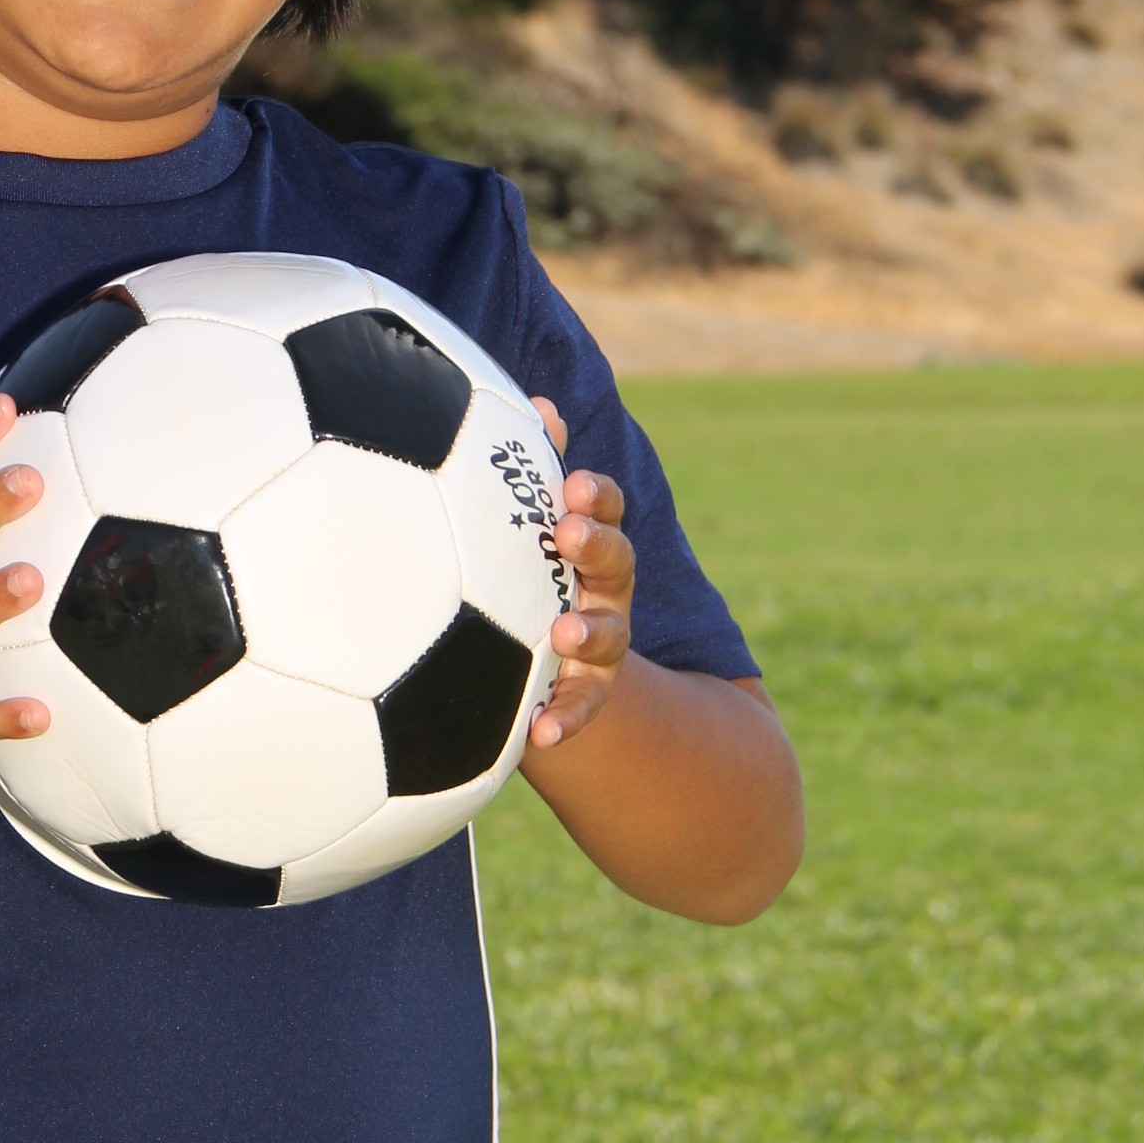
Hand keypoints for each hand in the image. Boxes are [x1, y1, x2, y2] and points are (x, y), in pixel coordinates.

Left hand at [524, 398, 633, 749]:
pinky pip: (580, 710)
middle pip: (617, 562)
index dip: (596, 495)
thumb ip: (533, 470)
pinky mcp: (586, 694)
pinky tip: (540, 738)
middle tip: (569, 534)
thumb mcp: (530, 526)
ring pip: (608, 636)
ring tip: (562, 635)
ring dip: (589, 632)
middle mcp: (606, 590)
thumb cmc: (526, 576)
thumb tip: (539, 404)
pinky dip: (564, 721)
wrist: (546, 661)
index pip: (604, 509)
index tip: (574, 484)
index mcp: (590, 543)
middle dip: (598, 545)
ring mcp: (603, 645)